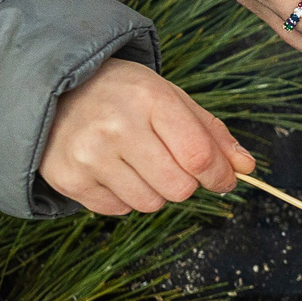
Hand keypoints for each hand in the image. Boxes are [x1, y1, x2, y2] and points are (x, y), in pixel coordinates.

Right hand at [40, 58, 255, 215]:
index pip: (199, 156)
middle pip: (179, 188)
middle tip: (171, 163)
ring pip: (150, 204)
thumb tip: (246, 167)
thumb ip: (210, 132)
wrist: (55, 91)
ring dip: (155, 191)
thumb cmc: (123, 95)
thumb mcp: (169, 98)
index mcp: (148, 98)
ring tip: (137, 162)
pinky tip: (113, 169)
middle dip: (186, 183)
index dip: (219, 175)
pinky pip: (119, 210)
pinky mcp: (69, 178)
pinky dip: (124, 196)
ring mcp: (89, 155)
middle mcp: (116, 127)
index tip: (223, 179)